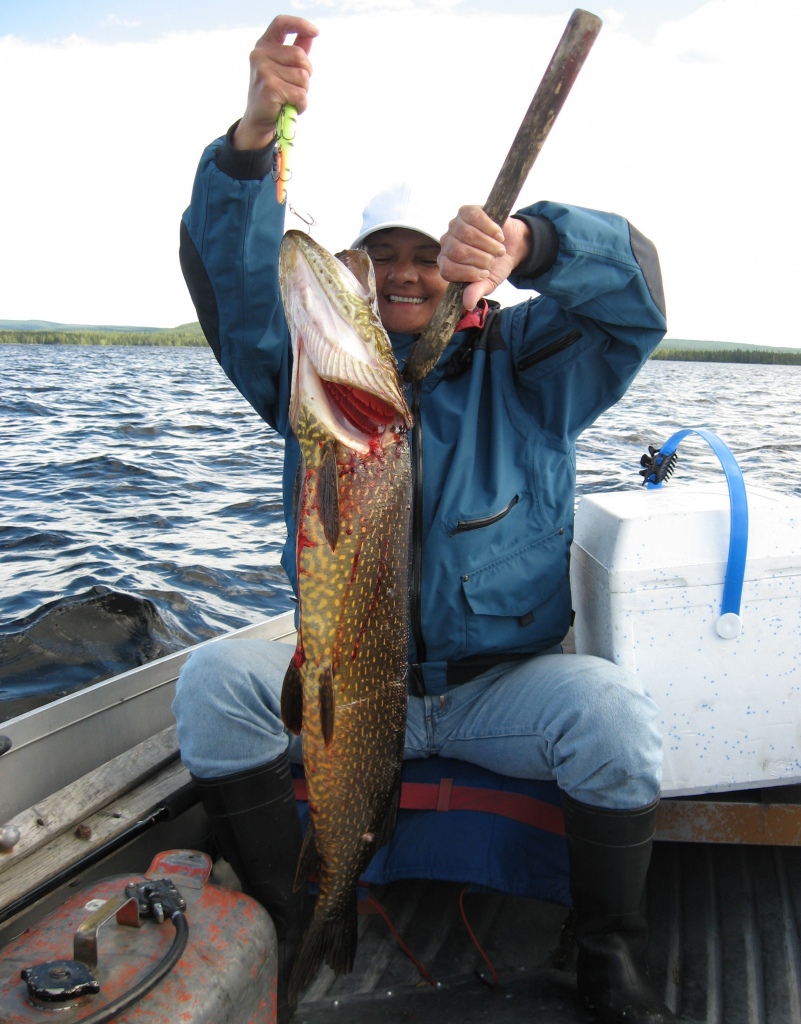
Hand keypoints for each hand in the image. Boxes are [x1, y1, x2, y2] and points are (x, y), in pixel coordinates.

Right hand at [233, 15, 318, 151]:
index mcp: (264, 46)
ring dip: (303, 92)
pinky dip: (301, 105)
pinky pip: (301, 95)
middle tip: (293, 88)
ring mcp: (263, 70)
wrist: (259, 121)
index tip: (316, 32)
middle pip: (301, 57)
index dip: (299, 24)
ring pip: (303, 78)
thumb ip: (296, 51)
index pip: (281, 24)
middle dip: (306, 75)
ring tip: (288, 99)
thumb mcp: (284, 69)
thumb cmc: (275, 94)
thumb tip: (311, 34)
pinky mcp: (270, 88)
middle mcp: (260, 55)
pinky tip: (288, 107)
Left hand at [437, 206, 531, 309]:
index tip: (485, 274)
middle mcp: (447, 244)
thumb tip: (468, 304)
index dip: (468, 273)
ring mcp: (455, 226)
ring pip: (467, 234)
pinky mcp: (467, 211)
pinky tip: (498, 235)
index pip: (447, 270)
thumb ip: (476, 291)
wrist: (511, 245)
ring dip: (488, 244)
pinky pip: (475, 217)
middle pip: (458, 251)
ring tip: (498, 249)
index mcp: (447, 264)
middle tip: (493, 261)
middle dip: (481, 259)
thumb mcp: (488, 283)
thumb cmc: (495, 266)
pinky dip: (490, 229)